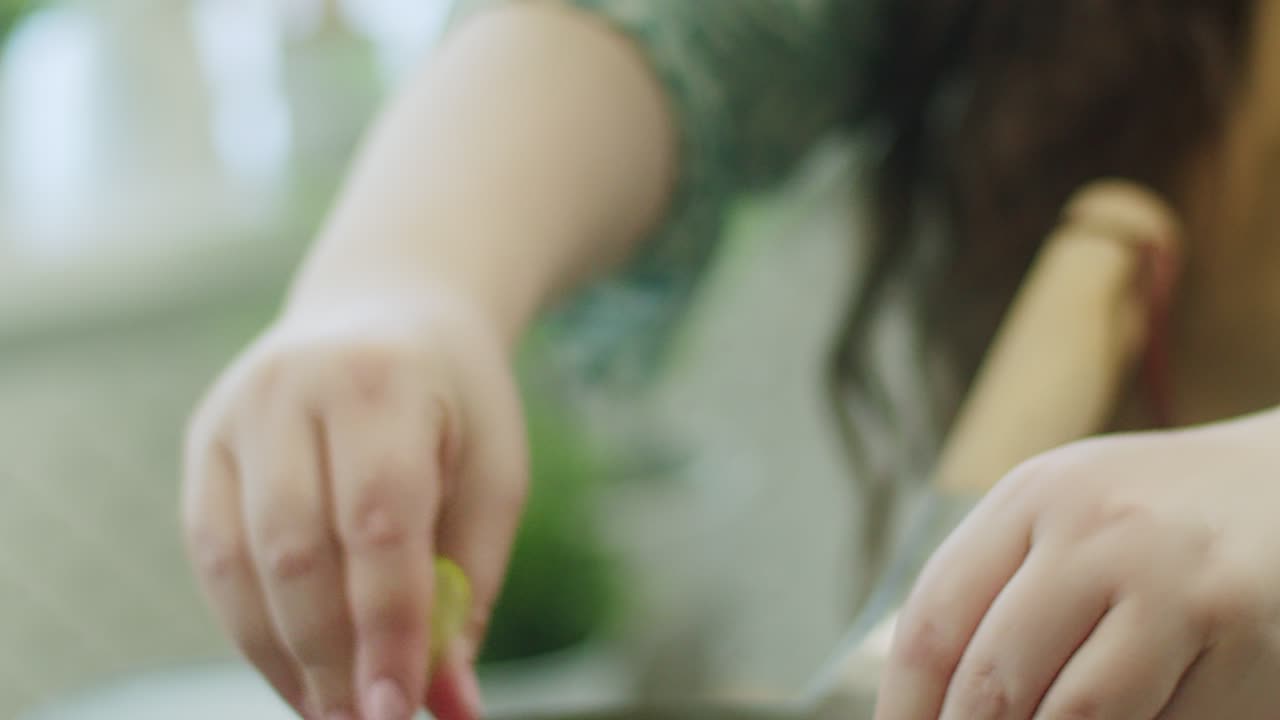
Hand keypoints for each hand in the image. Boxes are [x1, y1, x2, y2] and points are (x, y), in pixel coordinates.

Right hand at [182, 290, 526, 719]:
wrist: (388, 309)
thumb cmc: (458, 402)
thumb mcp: (492, 474)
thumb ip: (469, 584)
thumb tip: (451, 702)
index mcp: (380, 382)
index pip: (378, 523)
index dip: (388, 627)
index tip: (400, 711)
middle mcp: (291, 389)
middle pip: (297, 552)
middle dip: (331, 658)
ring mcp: (232, 413)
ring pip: (239, 564)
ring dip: (284, 658)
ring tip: (333, 714)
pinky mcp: (201, 443)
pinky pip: (211, 555)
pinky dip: (250, 627)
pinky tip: (294, 671)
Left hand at [875, 416, 1279, 718]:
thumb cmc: (1153, 517)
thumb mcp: (1063, 519)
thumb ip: (994, 589)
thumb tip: (924, 701)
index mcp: (1036, 497)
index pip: (934, 622)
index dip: (903, 707)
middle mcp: (1101, 532)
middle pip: (993, 680)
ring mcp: (1178, 586)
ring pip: (1075, 719)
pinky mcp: (1244, 641)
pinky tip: (1134, 719)